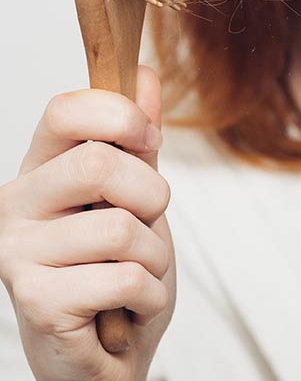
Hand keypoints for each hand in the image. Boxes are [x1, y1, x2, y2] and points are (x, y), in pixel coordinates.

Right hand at [0, 65, 174, 380]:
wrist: (101, 353)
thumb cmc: (116, 266)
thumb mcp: (135, 193)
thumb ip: (138, 139)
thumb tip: (143, 76)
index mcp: (40, 168)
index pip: (65, 110)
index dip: (120, 116)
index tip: (148, 141)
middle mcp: (16, 204)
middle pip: (99, 164)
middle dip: (152, 195)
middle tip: (149, 220)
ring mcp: (19, 253)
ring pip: (121, 228)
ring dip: (155, 255)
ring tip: (138, 270)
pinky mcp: (35, 302)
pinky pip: (125, 278)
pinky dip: (150, 293)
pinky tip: (132, 304)